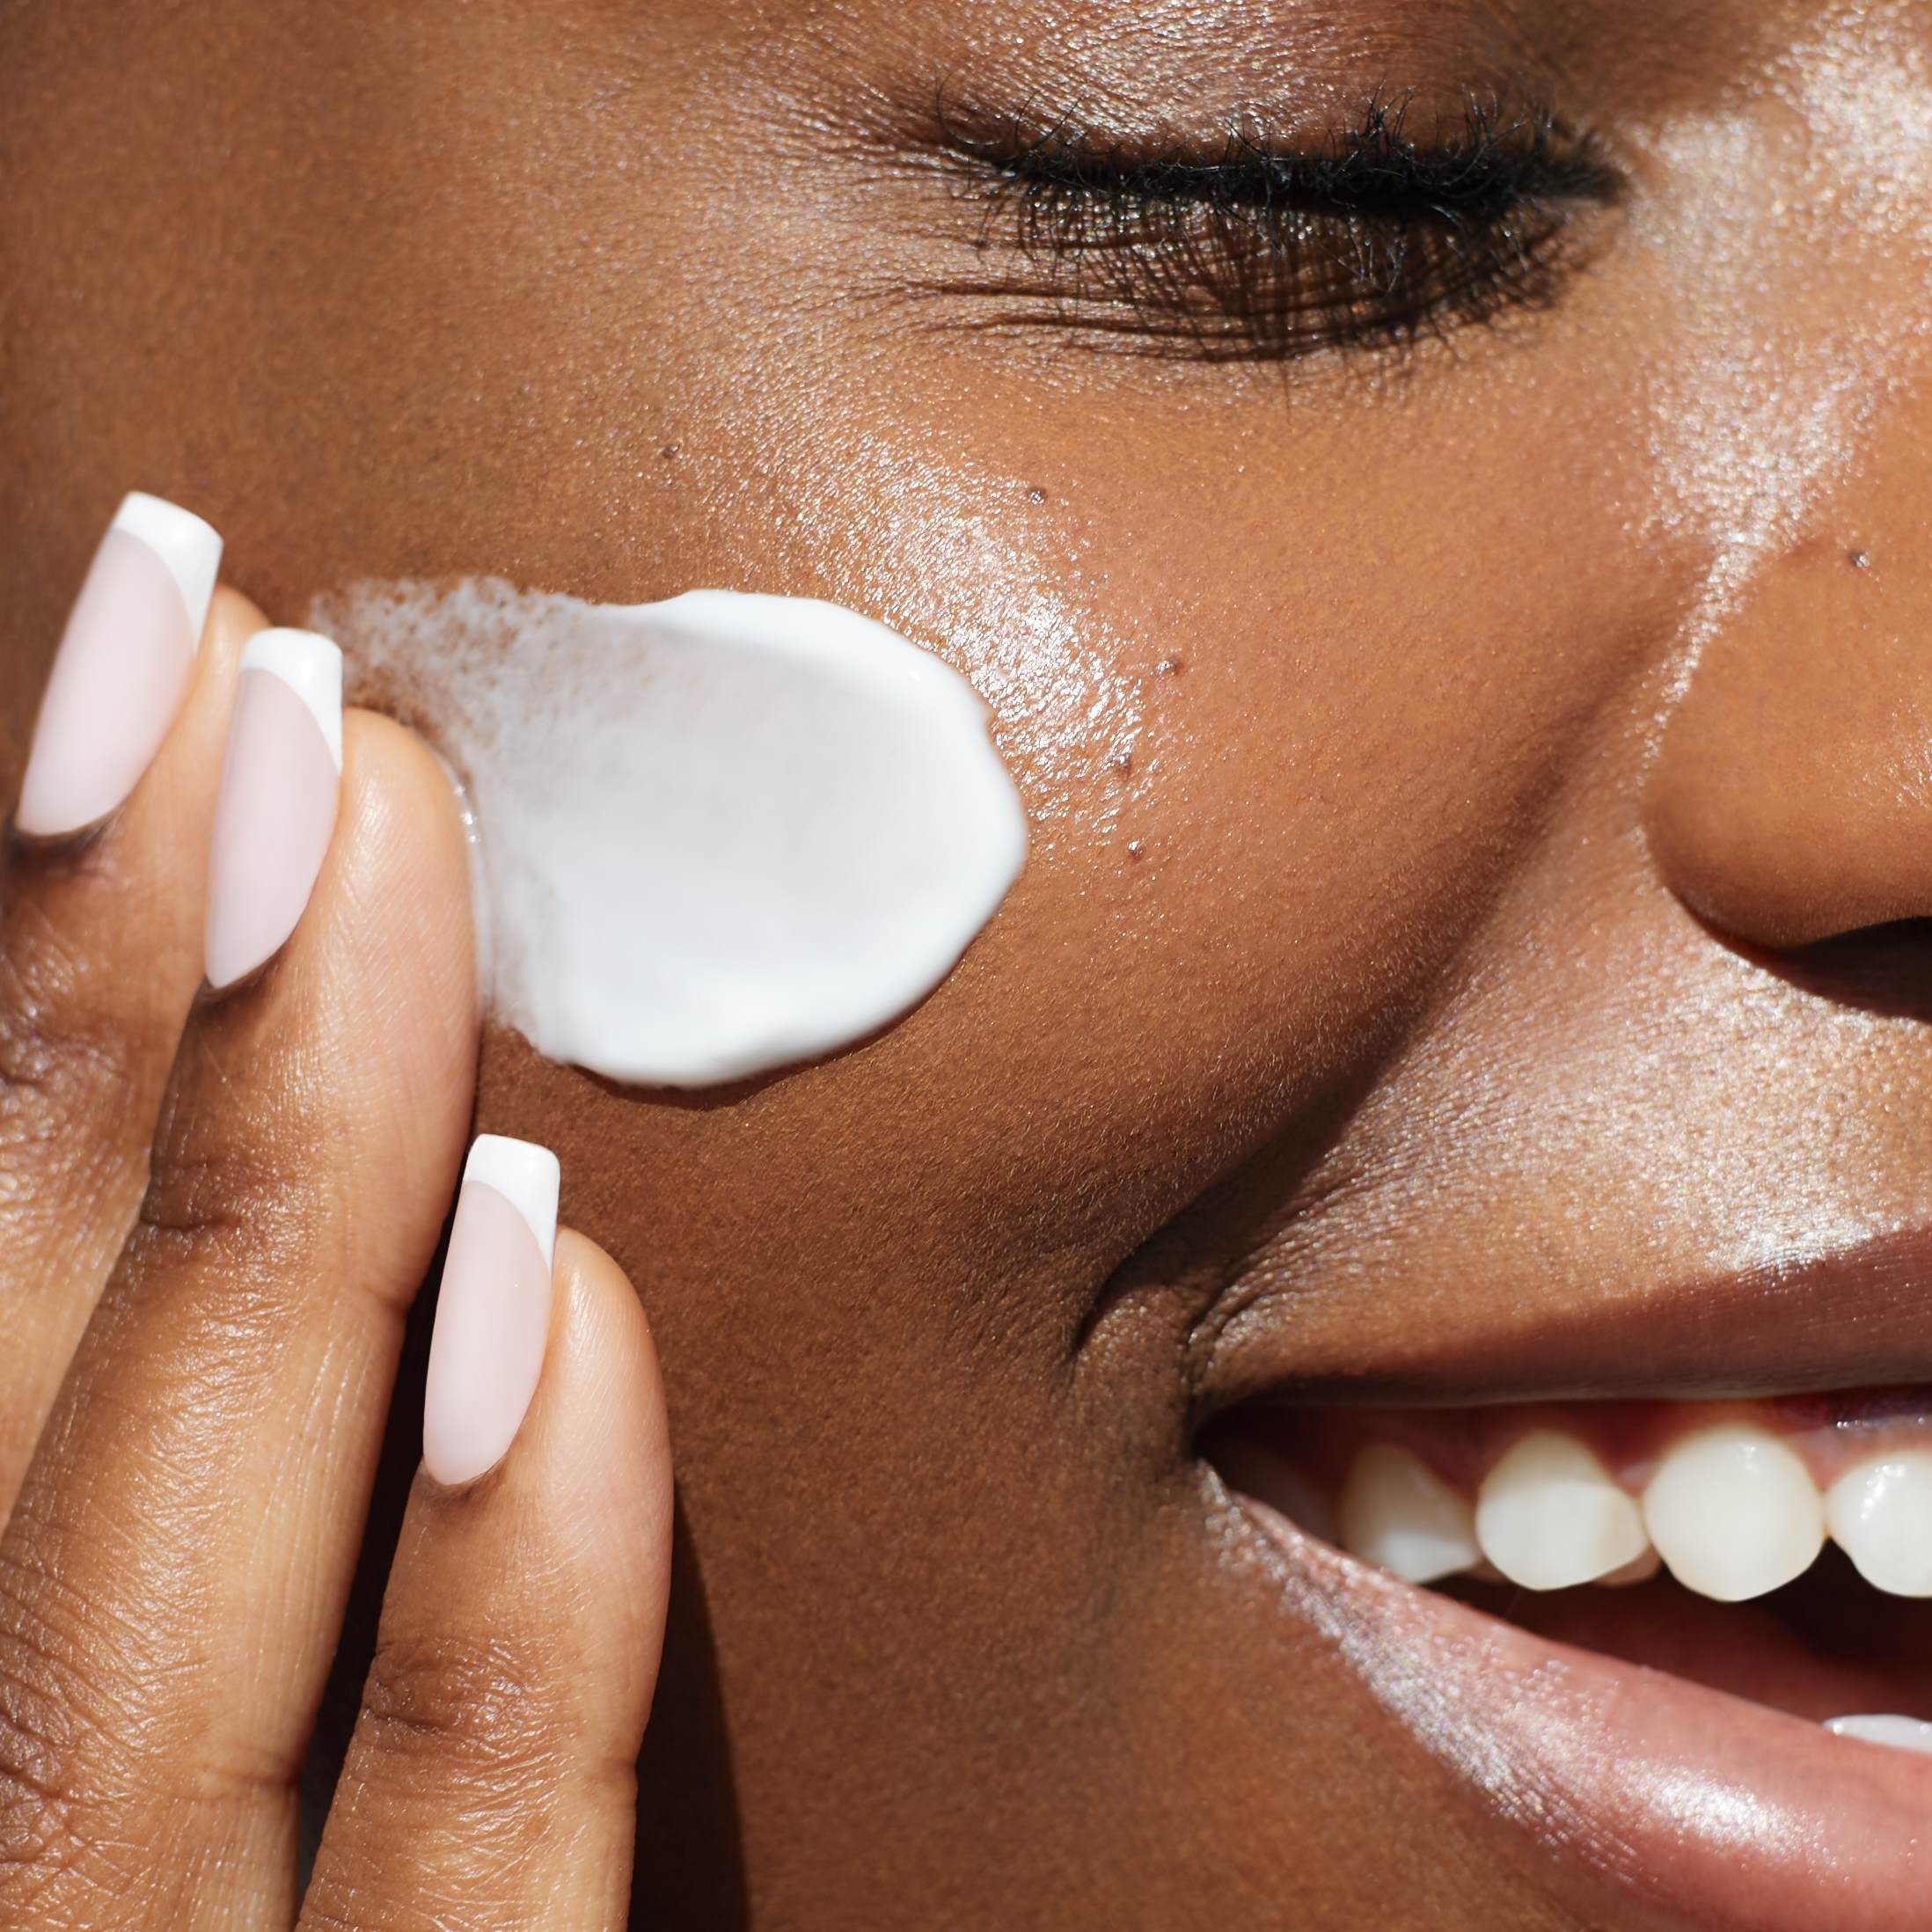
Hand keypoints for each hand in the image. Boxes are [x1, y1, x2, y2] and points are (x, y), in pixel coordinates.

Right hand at [0, 507, 672, 1928]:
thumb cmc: (159, 1905)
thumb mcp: (132, 1730)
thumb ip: (148, 1452)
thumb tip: (387, 1188)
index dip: (29, 959)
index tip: (157, 660)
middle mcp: (1, 1823)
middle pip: (40, 1349)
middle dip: (117, 976)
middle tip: (239, 646)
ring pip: (183, 1556)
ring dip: (279, 1161)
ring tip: (362, 814)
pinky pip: (455, 1871)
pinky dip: (497, 1574)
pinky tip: (557, 1283)